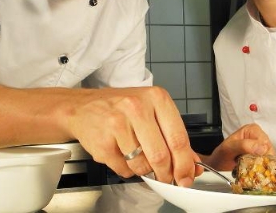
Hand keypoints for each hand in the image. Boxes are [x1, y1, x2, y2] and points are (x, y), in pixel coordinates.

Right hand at [66, 86, 197, 186]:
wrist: (82, 107)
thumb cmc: (119, 108)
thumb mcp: (151, 111)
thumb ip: (173, 136)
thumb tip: (192, 164)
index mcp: (156, 98)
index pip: (178, 138)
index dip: (185, 164)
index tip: (187, 176)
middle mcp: (137, 107)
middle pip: (161, 155)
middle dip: (166, 174)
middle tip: (166, 178)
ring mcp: (118, 124)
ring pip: (142, 165)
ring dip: (144, 171)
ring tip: (138, 159)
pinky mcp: (103, 141)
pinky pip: (124, 169)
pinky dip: (127, 170)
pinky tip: (122, 155)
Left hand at [202, 123, 275, 169]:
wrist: (217, 164)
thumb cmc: (221, 155)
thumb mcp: (229, 148)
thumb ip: (244, 145)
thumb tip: (262, 148)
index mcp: (253, 130)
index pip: (265, 143)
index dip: (262, 155)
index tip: (253, 162)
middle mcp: (259, 137)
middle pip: (270, 151)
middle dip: (263, 161)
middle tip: (251, 168)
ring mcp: (261, 147)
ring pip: (270, 159)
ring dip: (262, 167)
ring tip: (251, 170)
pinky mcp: (261, 157)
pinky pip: (267, 164)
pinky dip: (262, 170)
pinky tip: (253, 171)